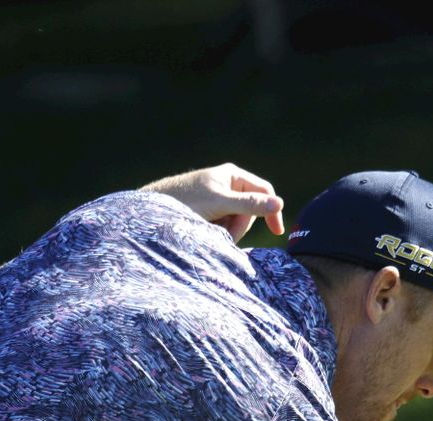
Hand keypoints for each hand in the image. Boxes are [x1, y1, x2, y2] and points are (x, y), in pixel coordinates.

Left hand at [140, 162, 284, 241]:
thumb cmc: (185, 201)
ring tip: (209, 231)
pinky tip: (205, 232)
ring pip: (237, 221)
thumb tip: (279, 204)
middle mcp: (227, 186)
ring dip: (228, 231)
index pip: (264, 191)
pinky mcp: (209, 213)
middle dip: (240, 224)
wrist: (153, 210)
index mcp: (233, 175)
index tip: (276, 231)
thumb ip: (249, 204)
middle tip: (224, 232)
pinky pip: (224, 226)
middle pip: (250, 210)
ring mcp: (218, 200)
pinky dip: (218, 233)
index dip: (271, 210)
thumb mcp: (220, 203)